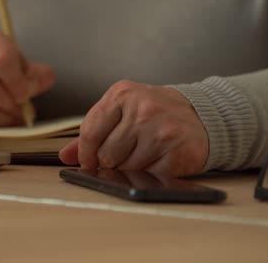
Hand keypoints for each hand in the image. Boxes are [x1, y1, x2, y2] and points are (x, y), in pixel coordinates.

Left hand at [59, 80, 208, 176]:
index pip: (89, 132)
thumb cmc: (156, 114)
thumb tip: (66, 155)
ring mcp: (159, 130)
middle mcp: (141, 109)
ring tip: (145, 152)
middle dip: (111, 160)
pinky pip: (147, 174)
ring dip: (131, 167)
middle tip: (127, 152)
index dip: (86, 153)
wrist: (201, 116)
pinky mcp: (175, 151)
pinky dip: (150, 171)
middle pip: (105, 154)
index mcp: (122, 94)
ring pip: (125, 166)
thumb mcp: (123, 111)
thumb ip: (93, 131)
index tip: (89, 160)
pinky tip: (159, 158)